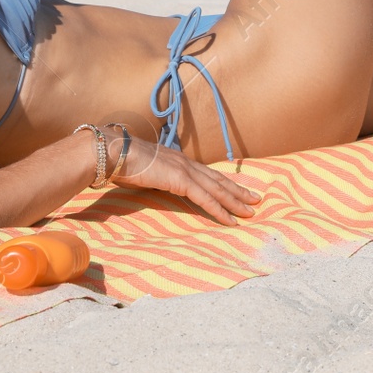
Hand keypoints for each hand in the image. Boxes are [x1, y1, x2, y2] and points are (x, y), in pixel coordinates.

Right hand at [111, 138, 260, 225]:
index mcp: (178, 161)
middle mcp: (186, 163)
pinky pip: (205, 199)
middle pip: (219, 180)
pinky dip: (220, 210)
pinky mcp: (181, 181)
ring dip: (236, 202)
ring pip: (217, 190)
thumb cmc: (123, 163)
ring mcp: (185, 171)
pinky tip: (230, 220)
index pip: (207, 174)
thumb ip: (154, 178)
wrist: (115, 153)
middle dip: (239, 191)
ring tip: (250, 211)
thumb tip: (154, 183)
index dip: (224, 183)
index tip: (238, 190)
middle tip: (256, 200)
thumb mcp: (144, 172)